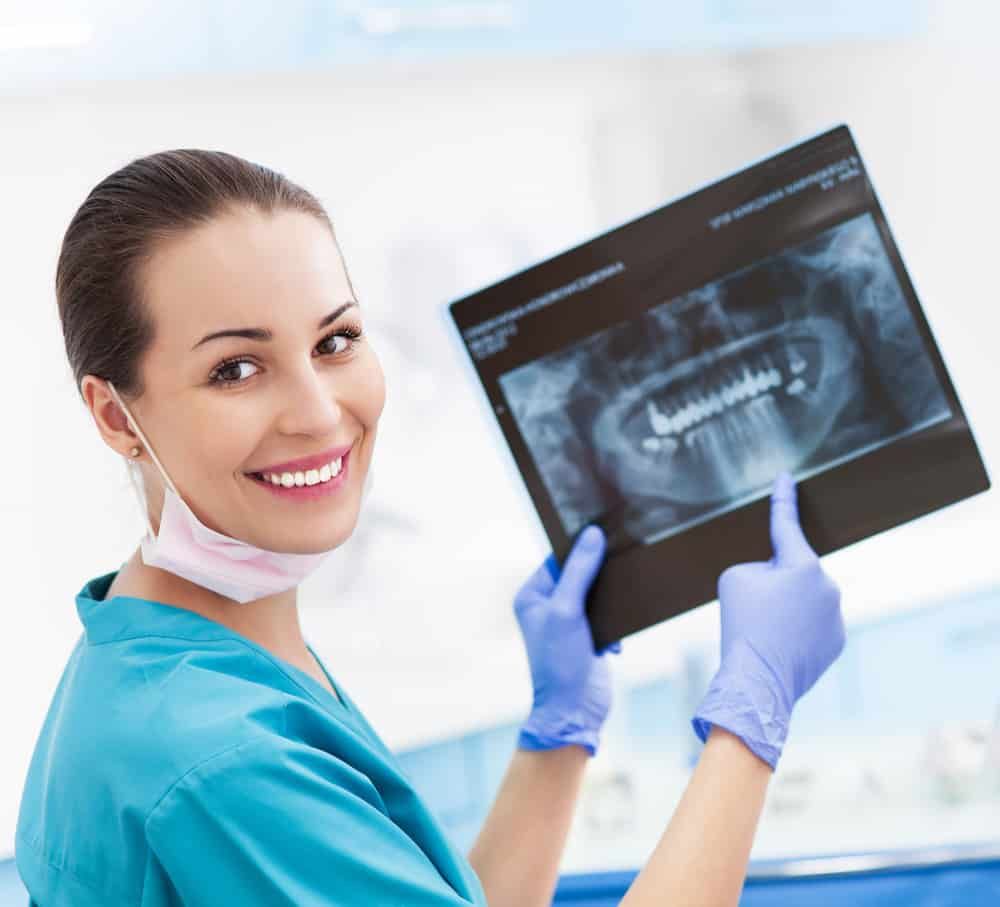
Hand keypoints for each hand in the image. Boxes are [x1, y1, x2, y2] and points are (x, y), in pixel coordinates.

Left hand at [515, 526, 621, 755]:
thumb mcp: (567, 610)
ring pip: (595, 594)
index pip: (558, 559)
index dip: (579, 547)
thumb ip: (579, 571)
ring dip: (608, 600)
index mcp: (532, 596)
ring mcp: (568, 622)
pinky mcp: (587, 636)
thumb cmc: (560, 663)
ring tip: (615, 605)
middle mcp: (547, 607)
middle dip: (598, 573)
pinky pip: (606, 614)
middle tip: (619, 562)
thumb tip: (592, 536)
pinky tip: (612, 641)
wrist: (575, 711)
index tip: (603, 532)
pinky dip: (614, 622)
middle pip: (579, 573)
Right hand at [692, 472, 844, 768]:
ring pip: (805, 599)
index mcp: (803, 564)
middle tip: (755, 609)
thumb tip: (779, 576)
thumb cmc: (741, 624)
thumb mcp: (735, 579)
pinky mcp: (837, 641)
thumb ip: (761, 567)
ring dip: (787, 607)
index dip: (784, 498)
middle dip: (775, 582)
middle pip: (793, 570)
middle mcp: (828, 585)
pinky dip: (797, 630)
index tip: (787, 477)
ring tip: (766, 632)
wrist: (756, 680)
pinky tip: (781, 646)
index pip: (787, 524)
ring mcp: (836, 615)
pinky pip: (814, 623)